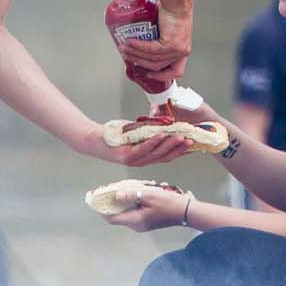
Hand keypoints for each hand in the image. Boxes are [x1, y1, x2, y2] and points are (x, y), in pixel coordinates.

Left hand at [74, 121, 194, 165]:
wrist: (94, 140)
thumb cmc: (115, 135)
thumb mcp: (136, 133)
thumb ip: (150, 131)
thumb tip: (166, 124)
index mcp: (145, 158)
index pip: (166, 156)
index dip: (179, 150)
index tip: (192, 143)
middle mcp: (141, 162)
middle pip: (164, 157)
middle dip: (179, 148)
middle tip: (191, 140)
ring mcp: (133, 160)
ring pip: (155, 153)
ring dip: (169, 145)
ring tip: (180, 136)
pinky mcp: (125, 156)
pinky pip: (142, 148)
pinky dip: (153, 141)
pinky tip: (161, 134)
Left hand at [101, 185, 193, 232]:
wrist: (186, 212)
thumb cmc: (169, 204)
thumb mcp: (149, 195)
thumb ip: (131, 194)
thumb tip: (116, 195)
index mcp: (134, 220)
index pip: (111, 218)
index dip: (101, 209)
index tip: (95, 198)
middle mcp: (136, 225)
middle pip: (116, 215)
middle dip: (110, 203)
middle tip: (107, 190)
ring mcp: (142, 224)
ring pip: (125, 213)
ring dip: (121, 202)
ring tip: (121, 189)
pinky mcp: (147, 220)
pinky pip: (133, 212)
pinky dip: (130, 203)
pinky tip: (134, 193)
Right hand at [118, 4, 191, 82]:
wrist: (177, 1)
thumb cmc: (173, 10)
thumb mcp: (168, 30)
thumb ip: (160, 40)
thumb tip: (142, 42)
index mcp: (183, 51)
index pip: (175, 72)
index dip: (162, 76)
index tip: (149, 74)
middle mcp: (182, 53)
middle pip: (157, 65)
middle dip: (139, 61)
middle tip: (126, 56)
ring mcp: (177, 50)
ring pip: (152, 58)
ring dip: (135, 54)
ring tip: (123, 48)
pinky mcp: (171, 44)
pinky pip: (151, 49)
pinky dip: (138, 47)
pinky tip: (129, 43)